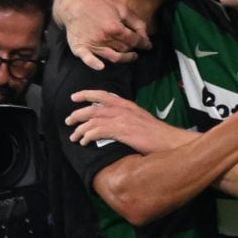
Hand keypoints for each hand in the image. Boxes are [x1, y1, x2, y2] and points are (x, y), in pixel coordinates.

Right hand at [54, 0, 149, 69]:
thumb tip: (146, 36)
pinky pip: (88, 59)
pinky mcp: (80, 47)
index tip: (148, 45)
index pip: (135, 40)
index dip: (144, 43)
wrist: (75, 4)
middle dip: (134, 49)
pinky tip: (102, 67)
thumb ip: (136, 22)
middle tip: (137, 48)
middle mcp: (105, 38)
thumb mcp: (121, 9)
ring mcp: (93, 44)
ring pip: (113, 57)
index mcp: (115, 27)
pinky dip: (94, 64)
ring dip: (125, 59)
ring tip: (130, 56)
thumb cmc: (99, 6)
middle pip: (125, 49)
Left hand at [66, 89, 185, 152]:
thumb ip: (128, 118)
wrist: (168, 141)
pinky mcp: (121, 131)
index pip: (103, 95)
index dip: (86, 94)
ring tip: (74, 137)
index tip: (74, 97)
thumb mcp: (141, 120)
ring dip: (80, 128)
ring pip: (92, 119)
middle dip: (78, 113)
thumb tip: (116, 124)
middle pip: (93, 107)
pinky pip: (97, 131)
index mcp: (127, 105)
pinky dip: (87, 136)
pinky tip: (84, 142)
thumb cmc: (157, 135)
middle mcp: (122, 109)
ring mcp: (121, 119)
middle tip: (68, 121)